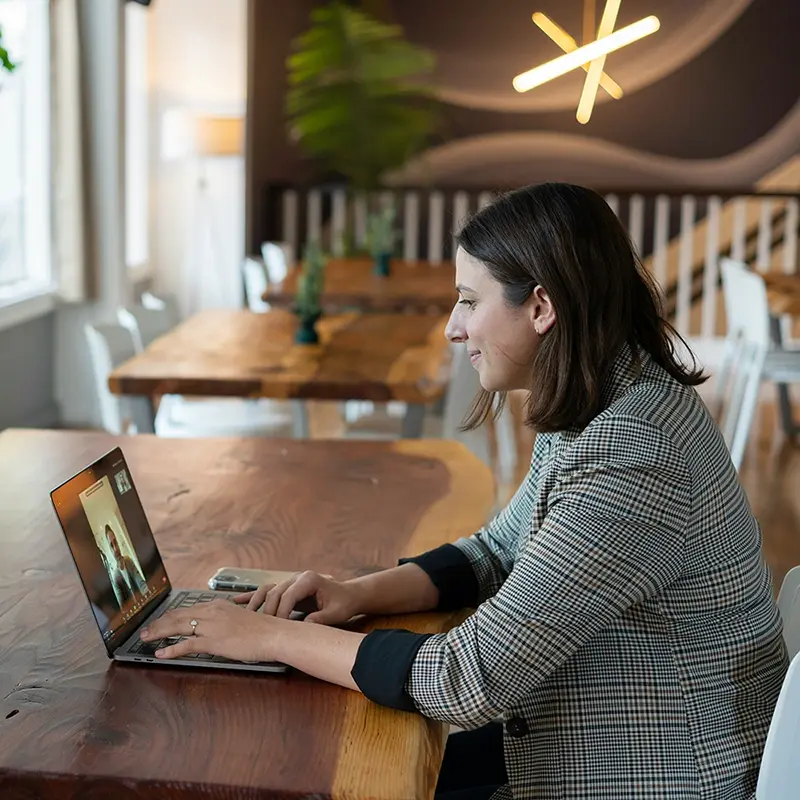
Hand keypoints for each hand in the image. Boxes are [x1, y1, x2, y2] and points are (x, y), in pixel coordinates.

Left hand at [139, 599, 284, 661]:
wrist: (274, 634)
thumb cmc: (263, 629)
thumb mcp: (241, 619)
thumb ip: (225, 621)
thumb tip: (217, 628)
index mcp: (218, 606)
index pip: (188, 609)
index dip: (170, 615)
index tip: (160, 620)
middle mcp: (212, 612)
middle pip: (178, 615)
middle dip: (159, 623)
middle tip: (145, 630)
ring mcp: (212, 626)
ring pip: (177, 627)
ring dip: (158, 632)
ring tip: (145, 638)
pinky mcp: (213, 641)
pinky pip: (187, 645)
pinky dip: (171, 649)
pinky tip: (161, 654)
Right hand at [234, 571, 361, 624]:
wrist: (348, 595)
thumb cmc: (343, 603)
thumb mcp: (336, 613)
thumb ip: (321, 618)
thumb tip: (305, 626)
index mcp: (309, 579)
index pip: (288, 595)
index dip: (281, 612)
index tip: (278, 628)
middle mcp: (297, 577)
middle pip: (274, 592)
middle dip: (268, 611)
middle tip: (263, 629)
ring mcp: (290, 581)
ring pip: (267, 590)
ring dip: (256, 603)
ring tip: (245, 617)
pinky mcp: (287, 588)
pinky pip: (266, 591)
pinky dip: (252, 596)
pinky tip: (237, 601)